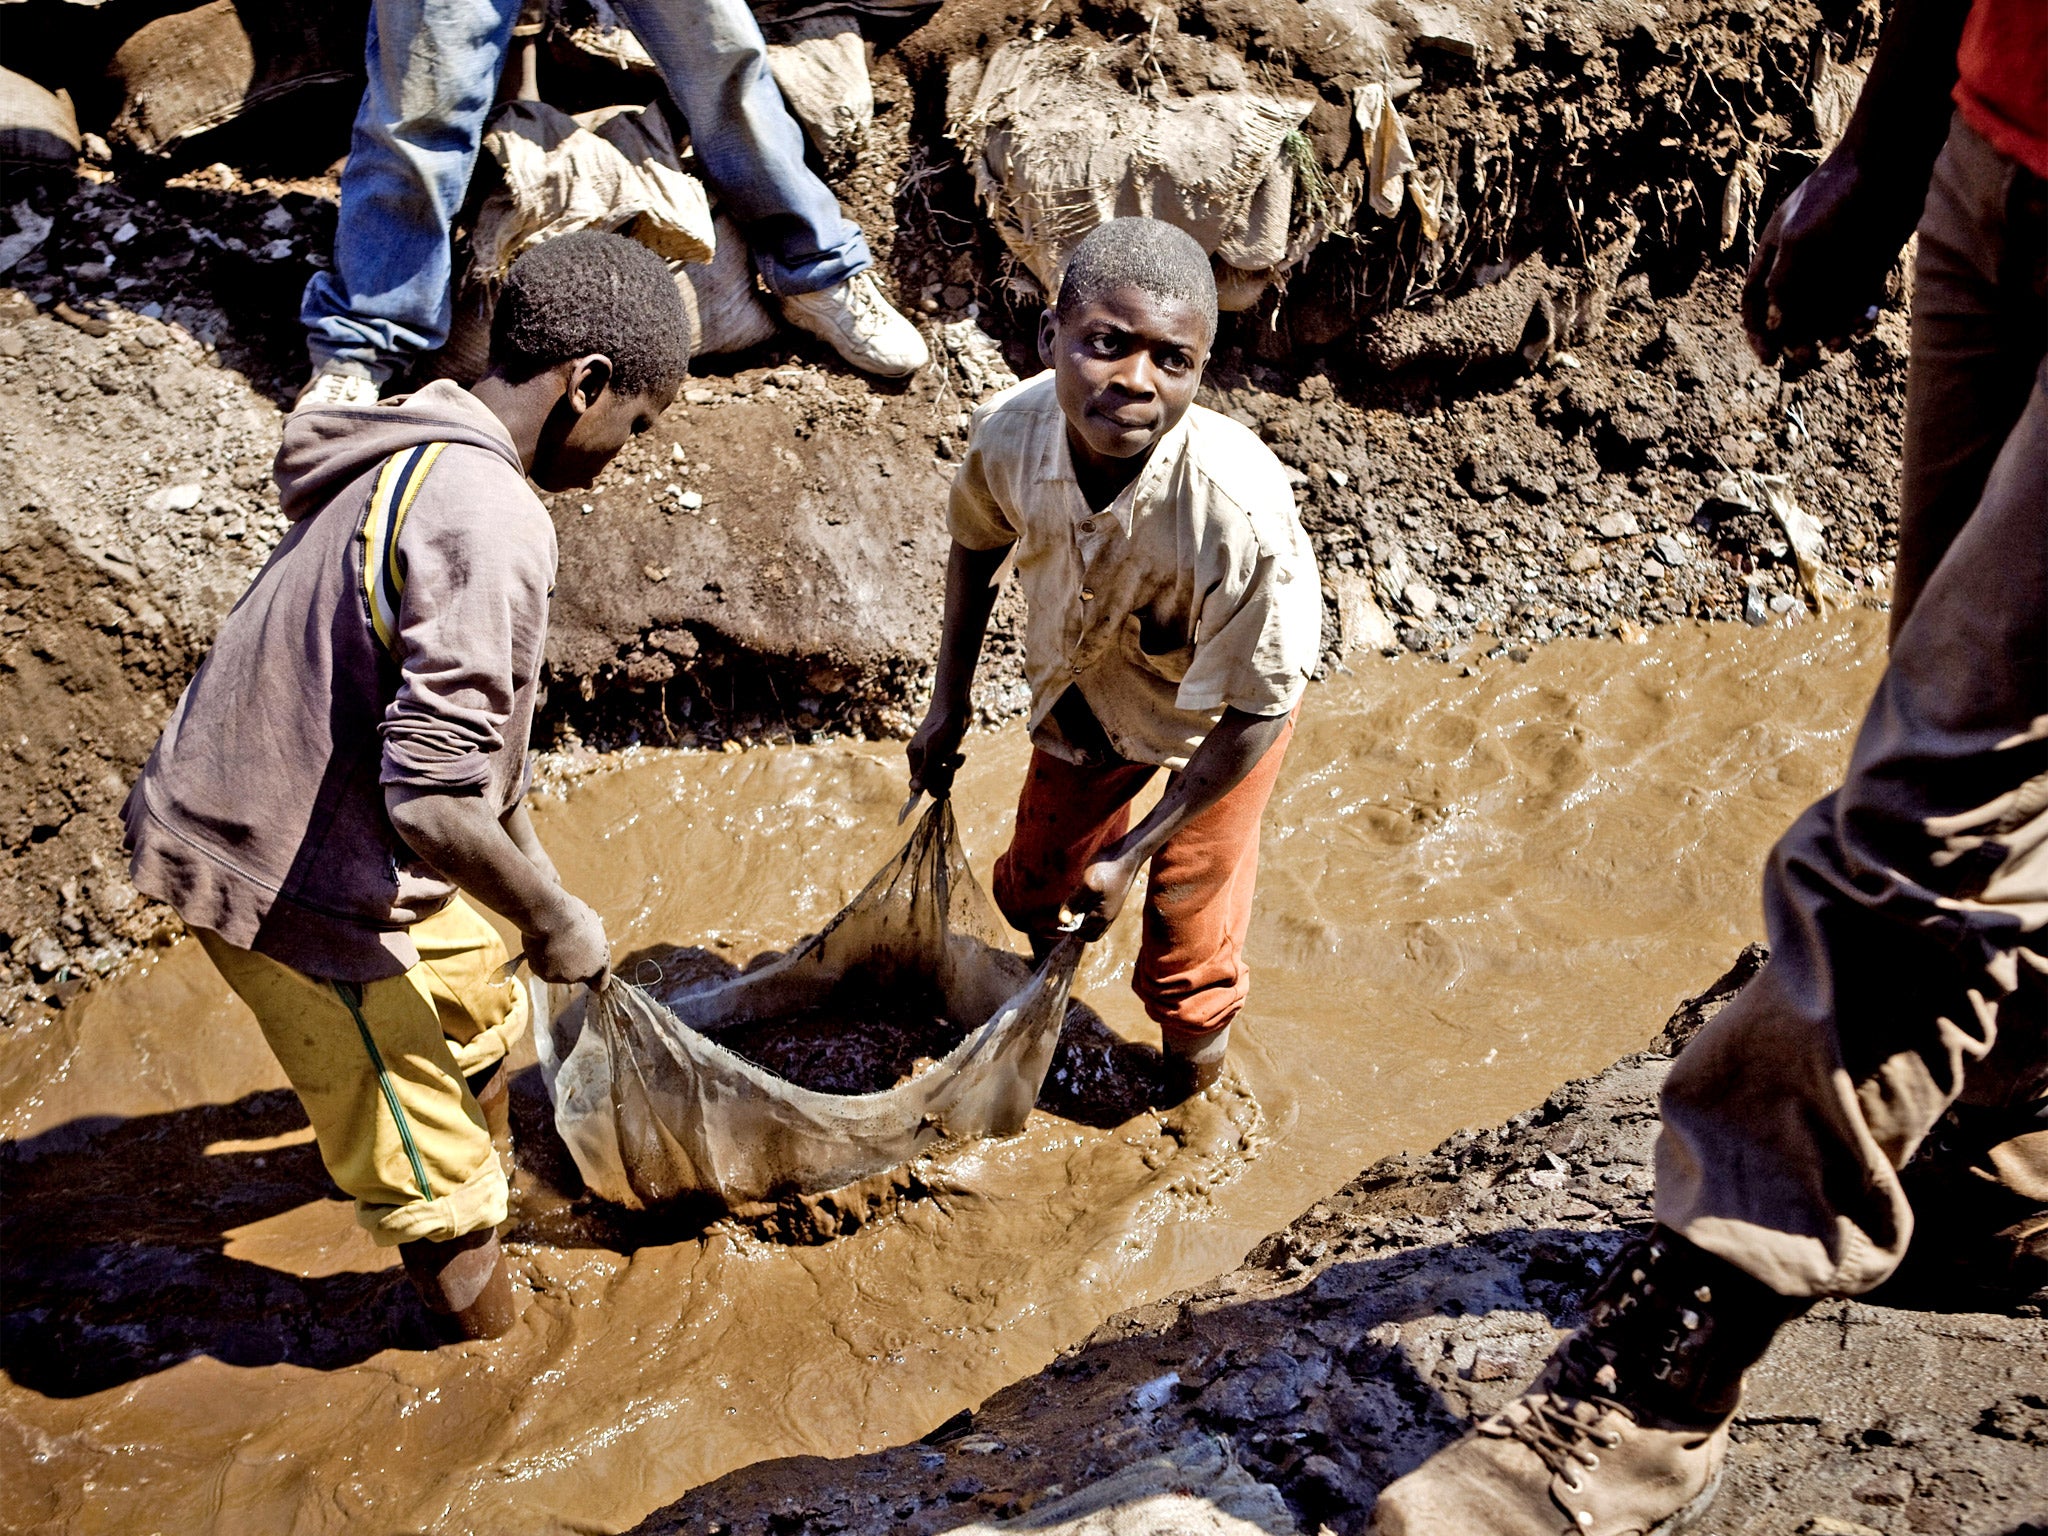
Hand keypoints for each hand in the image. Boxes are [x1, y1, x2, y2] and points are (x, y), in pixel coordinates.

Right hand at [523, 891, 609, 986]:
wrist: (551, 916)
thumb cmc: (572, 915)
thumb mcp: (592, 926)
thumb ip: (592, 942)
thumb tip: (587, 942)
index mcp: (601, 961)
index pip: (601, 984)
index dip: (595, 981)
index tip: (591, 981)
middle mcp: (584, 974)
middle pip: (576, 975)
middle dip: (570, 964)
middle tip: (562, 945)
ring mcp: (565, 977)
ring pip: (557, 972)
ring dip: (554, 961)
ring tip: (552, 940)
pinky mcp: (547, 976)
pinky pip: (541, 968)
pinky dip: (540, 959)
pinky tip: (541, 944)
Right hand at [906, 703, 968, 796]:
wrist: (956, 705)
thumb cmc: (944, 728)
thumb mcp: (935, 753)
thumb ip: (925, 773)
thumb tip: (914, 790)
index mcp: (914, 755)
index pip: (920, 782)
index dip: (932, 789)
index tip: (946, 795)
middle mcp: (922, 754)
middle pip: (932, 778)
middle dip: (944, 778)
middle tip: (950, 771)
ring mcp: (934, 750)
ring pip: (943, 771)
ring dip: (952, 768)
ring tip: (957, 757)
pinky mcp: (946, 746)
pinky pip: (950, 761)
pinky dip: (956, 759)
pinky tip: (961, 753)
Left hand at [1058, 849, 1142, 941]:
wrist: (1127, 855)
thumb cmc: (1107, 869)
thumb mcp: (1087, 885)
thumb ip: (1074, 903)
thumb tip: (1062, 919)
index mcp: (1102, 917)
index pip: (1082, 934)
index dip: (1070, 926)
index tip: (1064, 912)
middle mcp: (1109, 917)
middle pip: (1090, 934)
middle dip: (1077, 926)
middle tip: (1069, 910)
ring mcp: (1112, 909)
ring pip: (1095, 925)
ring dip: (1084, 918)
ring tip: (1077, 902)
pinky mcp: (1113, 901)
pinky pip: (1099, 914)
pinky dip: (1090, 911)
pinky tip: (1086, 896)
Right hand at [1740, 154, 1900, 365]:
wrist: (1888, 167)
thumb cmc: (1837, 196)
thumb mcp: (1800, 241)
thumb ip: (1782, 284)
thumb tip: (1775, 325)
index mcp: (1774, 254)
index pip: (1755, 302)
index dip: (1758, 333)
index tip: (1771, 358)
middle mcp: (1801, 264)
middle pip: (1790, 315)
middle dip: (1796, 340)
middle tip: (1807, 358)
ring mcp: (1835, 267)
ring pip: (1826, 314)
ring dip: (1830, 335)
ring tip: (1840, 344)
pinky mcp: (1866, 267)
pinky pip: (1857, 303)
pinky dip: (1859, 319)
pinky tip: (1865, 323)